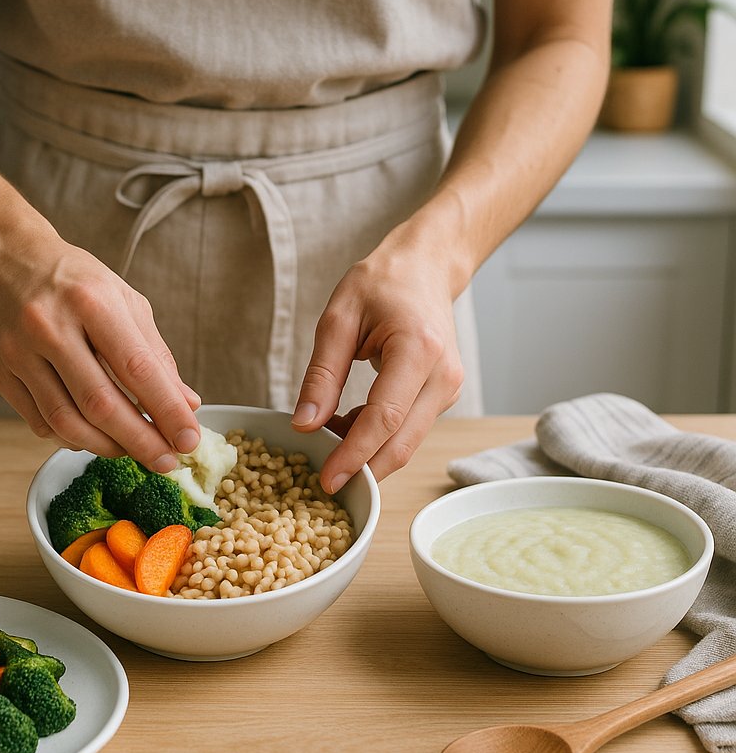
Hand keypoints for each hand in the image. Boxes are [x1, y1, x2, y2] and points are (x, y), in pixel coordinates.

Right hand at [0, 219, 200, 470]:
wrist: (5, 260)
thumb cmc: (74, 281)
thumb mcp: (124, 300)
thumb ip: (156, 354)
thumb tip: (187, 404)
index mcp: (90, 301)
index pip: (136, 369)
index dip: (167, 410)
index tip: (189, 440)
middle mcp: (49, 326)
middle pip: (101, 404)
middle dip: (141, 441)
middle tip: (167, 462)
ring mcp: (18, 352)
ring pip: (67, 422)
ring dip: (108, 447)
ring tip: (134, 452)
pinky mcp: (0, 373)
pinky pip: (41, 423)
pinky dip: (74, 439)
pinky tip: (96, 437)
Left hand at [292, 233, 464, 490]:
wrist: (425, 268)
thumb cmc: (382, 284)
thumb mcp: (338, 319)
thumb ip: (321, 375)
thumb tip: (304, 425)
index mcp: (419, 350)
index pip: (385, 418)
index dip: (354, 454)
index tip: (327, 480)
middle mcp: (443, 376)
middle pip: (402, 442)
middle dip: (362, 469)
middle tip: (322, 483)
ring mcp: (449, 389)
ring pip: (406, 442)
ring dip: (366, 452)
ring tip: (326, 439)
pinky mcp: (443, 396)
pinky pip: (408, 429)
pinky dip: (376, 438)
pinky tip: (346, 425)